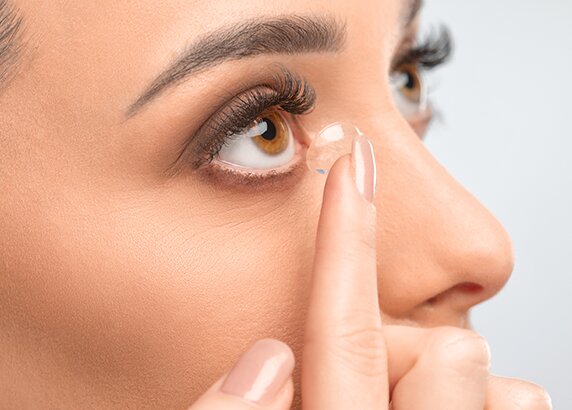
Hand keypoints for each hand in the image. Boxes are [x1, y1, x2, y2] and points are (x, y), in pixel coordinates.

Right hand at [188, 136, 550, 408]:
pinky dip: (489, 407)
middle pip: (446, 349)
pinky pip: (520, 403)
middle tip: (381, 391)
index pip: (340, 329)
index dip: (343, 237)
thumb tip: (269, 359)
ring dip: (450, 385)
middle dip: (414, 352)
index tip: (352, 165)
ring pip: (486, 373)